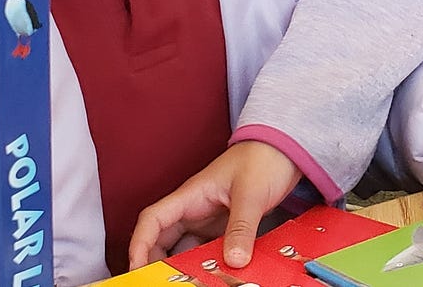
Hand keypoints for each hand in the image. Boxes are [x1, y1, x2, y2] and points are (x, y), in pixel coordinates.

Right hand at [127, 141, 301, 269]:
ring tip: (185, 282)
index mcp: (191, 195)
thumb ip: (242, 227)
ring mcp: (209, 219)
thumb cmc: (264, 158)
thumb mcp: (252, 194)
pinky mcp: (225, 227)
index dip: (140, 244)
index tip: (137, 268)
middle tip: (160, 283)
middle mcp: (195, 209)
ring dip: (182, 266)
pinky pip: (207, 250)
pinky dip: (206, 264)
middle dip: (156, 262)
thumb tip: (234, 261)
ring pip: (185, 248)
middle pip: (163, 239)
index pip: (153, 220)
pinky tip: (211, 276)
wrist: (285, 149)